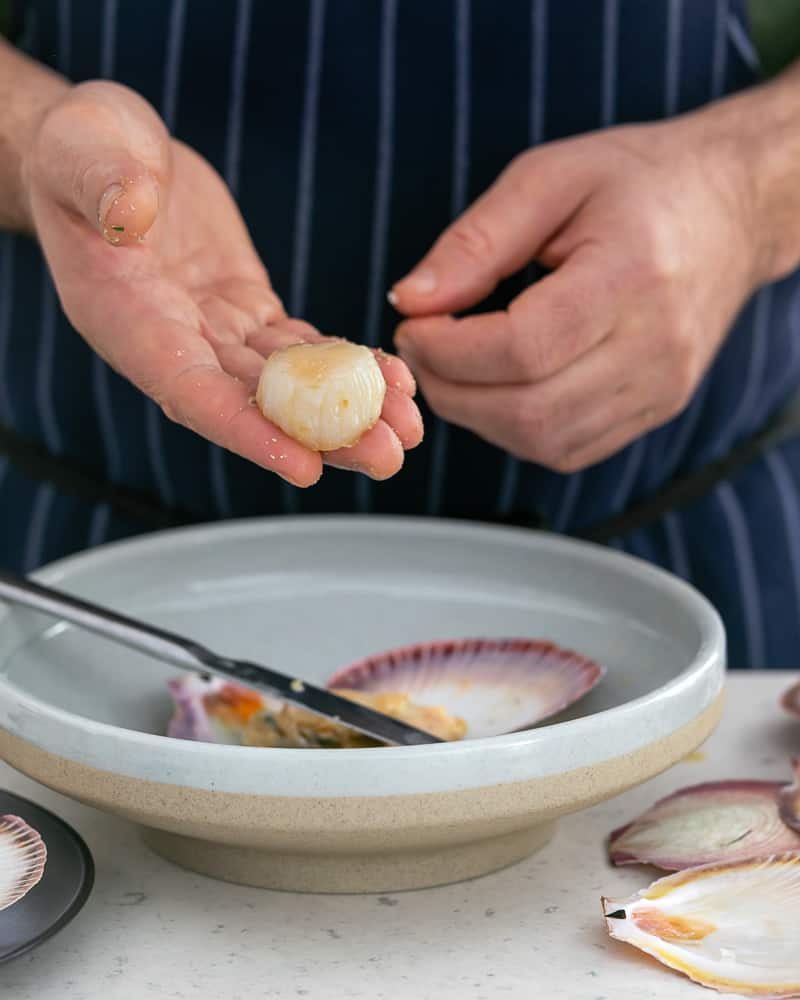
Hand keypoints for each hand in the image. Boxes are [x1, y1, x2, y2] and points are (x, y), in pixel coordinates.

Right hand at [23, 82, 421, 486]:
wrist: (112, 152)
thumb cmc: (81, 149)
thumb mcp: (82, 151)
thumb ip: (101, 183)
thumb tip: (129, 210)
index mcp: (128, 321)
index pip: (191, 394)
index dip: (247, 432)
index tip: (305, 465)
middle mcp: (177, 343)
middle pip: (255, 406)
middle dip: (322, 435)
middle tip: (388, 456)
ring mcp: (217, 332)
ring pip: (289, 385)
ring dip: (349, 409)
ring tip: (410, 426)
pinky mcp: (250, 311)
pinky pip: (303, 347)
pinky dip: (347, 363)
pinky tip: (394, 379)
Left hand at [390, 114, 764, 472]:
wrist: (730, 210)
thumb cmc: (639, 183)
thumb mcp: (550, 177)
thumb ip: (475, 241)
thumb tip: (410, 300)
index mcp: (633, 275)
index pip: (523, 347)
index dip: (449, 350)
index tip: (414, 325)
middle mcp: (656, 346)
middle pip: (530, 410)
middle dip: (452, 391)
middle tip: (423, 351)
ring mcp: (662, 388)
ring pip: (545, 441)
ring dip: (478, 416)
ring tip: (456, 368)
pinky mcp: (657, 409)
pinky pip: (569, 449)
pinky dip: (516, 430)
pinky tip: (499, 388)